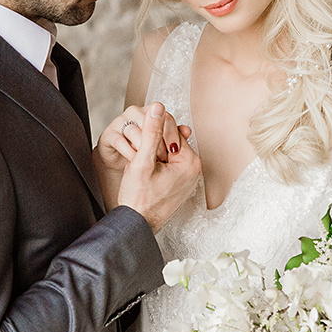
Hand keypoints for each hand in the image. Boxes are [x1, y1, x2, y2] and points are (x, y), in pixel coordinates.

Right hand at [113, 102, 200, 231]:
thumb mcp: (142, 161)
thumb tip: (157, 107)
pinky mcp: (181, 183)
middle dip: (152, 148)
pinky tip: (146, 178)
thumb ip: (150, 132)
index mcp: (190, 162)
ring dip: (151, 156)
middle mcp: (194, 169)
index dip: (150, 138)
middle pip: (169, 141)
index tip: (141, 155)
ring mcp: (188, 177)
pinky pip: (167, 164)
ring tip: (142, 174)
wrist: (136, 224)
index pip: (170, 131)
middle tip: (140, 166)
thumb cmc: (138, 198)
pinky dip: (155, 166)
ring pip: (166, 152)